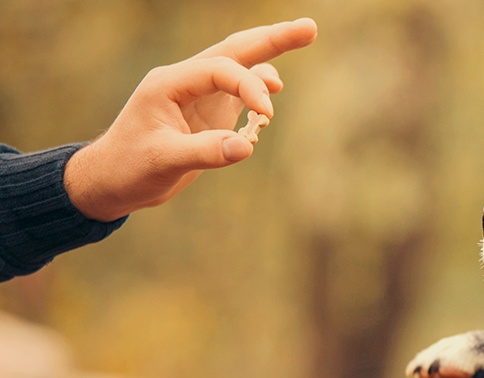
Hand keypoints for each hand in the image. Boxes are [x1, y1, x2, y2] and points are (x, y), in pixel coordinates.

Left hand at [64, 18, 317, 221]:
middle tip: (310, 27)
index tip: (266, 115)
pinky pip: (239, 92)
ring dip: (270, 57)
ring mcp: (198, 95)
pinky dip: (258, 90)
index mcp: (169, 83)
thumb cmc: (129, 169)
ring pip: (240, 67)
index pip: (220, 70)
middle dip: (272, 38)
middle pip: (235, 51)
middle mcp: (185, 81)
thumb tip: (247, 146)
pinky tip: (272, 96)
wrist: (110, 181)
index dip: (249, 86)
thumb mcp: (164, 161)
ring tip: (303, 37)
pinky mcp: (207, 112)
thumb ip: (205, 152)